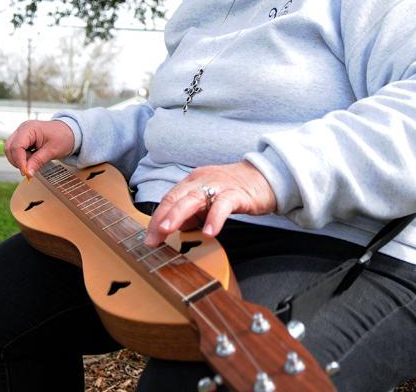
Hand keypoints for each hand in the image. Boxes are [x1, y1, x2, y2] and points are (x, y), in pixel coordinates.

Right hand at [4, 120, 74, 177]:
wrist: (69, 132)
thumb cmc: (63, 137)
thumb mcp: (52, 150)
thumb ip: (38, 161)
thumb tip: (27, 173)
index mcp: (29, 128)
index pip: (16, 146)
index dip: (19, 161)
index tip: (25, 173)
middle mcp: (22, 130)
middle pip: (10, 148)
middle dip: (18, 161)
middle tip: (30, 169)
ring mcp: (21, 134)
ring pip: (11, 151)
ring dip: (20, 160)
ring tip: (34, 161)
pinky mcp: (23, 140)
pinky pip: (16, 151)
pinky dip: (22, 158)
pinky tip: (33, 159)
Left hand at [144, 161, 275, 246]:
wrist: (266, 176)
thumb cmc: (236, 189)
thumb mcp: (208, 199)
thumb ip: (192, 212)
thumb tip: (175, 228)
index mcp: (193, 181)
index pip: (169, 198)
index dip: (157, 217)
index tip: (149, 237)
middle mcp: (202, 180)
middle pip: (176, 197)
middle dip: (161, 217)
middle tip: (152, 238)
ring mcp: (219, 185)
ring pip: (194, 198)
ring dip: (178, 214)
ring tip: (168, 230)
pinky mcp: (237, 193)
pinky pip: (223, 205)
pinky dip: (214, 218)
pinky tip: (208, 232)